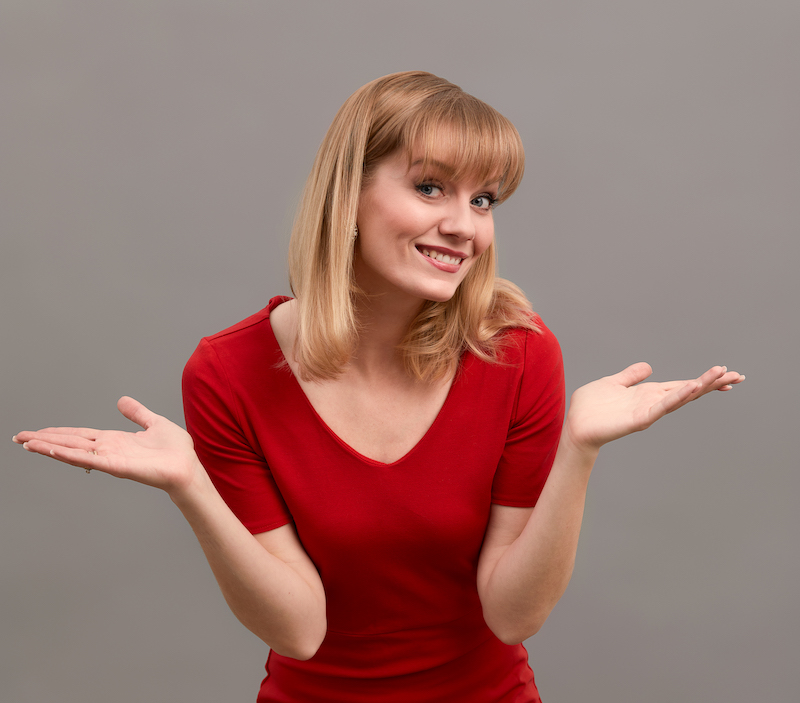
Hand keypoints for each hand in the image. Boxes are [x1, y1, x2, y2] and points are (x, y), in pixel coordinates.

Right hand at [12, 397, 200, 494]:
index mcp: (114, 440)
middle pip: (69, 442)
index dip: (58, 432)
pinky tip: (51, 450)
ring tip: (26, 443)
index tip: (38, 432)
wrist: (187, 467)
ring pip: (73, 451)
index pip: (79, 435)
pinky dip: (68, 455)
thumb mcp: (153, 423)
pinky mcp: (115, 466)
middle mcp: (108, 450)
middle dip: (44, 440)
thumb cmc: (175, 451)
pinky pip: (87, 459)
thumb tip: (122, 400)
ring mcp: (109, 459)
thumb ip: (137, 413)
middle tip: (19, 437)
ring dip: (49, 447)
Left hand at [564, 363, 743, 452]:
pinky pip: (662, 407)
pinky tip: (692, 388)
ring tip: (721, 376)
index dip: (703, 379)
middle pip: (688, 391)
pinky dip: (677, 397)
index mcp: (647, 393)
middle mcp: (652, 402)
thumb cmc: (590, 408)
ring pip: (680, 397)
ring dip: (700, 386)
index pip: (681, 384)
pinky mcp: (640, 419)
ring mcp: (648, 411)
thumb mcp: (613, 383)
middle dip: (712, 383)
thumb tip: (648, 366)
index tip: (726, 373)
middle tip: (738, 376)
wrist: (575, 427)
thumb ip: (630, 376)